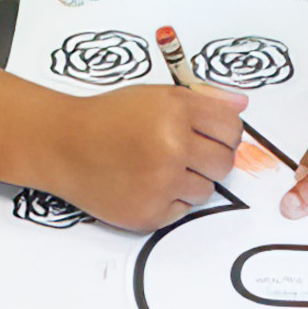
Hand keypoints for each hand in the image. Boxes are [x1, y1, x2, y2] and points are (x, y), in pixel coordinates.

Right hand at [47, 83, 246, 232]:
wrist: (64, 145)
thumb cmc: (110, 117)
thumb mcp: (157, 95)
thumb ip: (205, 98)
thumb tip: (243, 104)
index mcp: (177, 111)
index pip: (232, 128)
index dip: (225, 132)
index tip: (213, 135)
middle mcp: (173, 146)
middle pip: (224, 162)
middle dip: (210, 157)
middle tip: (185, 151)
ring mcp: (162, 183)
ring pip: (206, 189)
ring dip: (190, 180)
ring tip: (158, 166)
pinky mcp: (149, 213)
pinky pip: (183, 210)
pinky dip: (170, 199)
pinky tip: (146, 183)